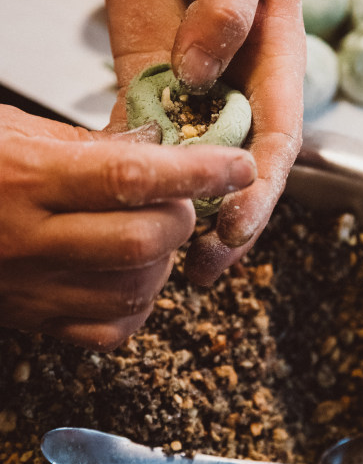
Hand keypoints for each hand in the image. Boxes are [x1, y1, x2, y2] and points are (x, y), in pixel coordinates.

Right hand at [0, 106, 255, 349]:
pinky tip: (129, 277)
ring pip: (134, 291)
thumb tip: (160, 153)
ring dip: (165, 262)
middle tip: (183, 200)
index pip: (132, 176)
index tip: (238, 164)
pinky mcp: (33, 321)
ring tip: (154, 234)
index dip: (197, 172)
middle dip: (183, 218)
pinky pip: (109, 332)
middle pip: (144, 242)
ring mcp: (31, 288)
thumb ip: (90, 146)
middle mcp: (31, 239)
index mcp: (29, 179)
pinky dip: (136, 306)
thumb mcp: (16, 131)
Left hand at [104, 0, 305, 283]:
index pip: (276, 142)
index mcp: (276, 66)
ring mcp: (195, 95)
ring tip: (159, 258)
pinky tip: (118, 207)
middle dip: (226, 224)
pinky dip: (133, 174)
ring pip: (191, 168)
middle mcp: (240, 91)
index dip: (260, 191)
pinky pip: (143, 138)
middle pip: (238, 172)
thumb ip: (225, 10)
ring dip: (180, 214)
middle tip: (202, 271)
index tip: (236, 229)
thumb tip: (201, 76)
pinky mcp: (152, 87)